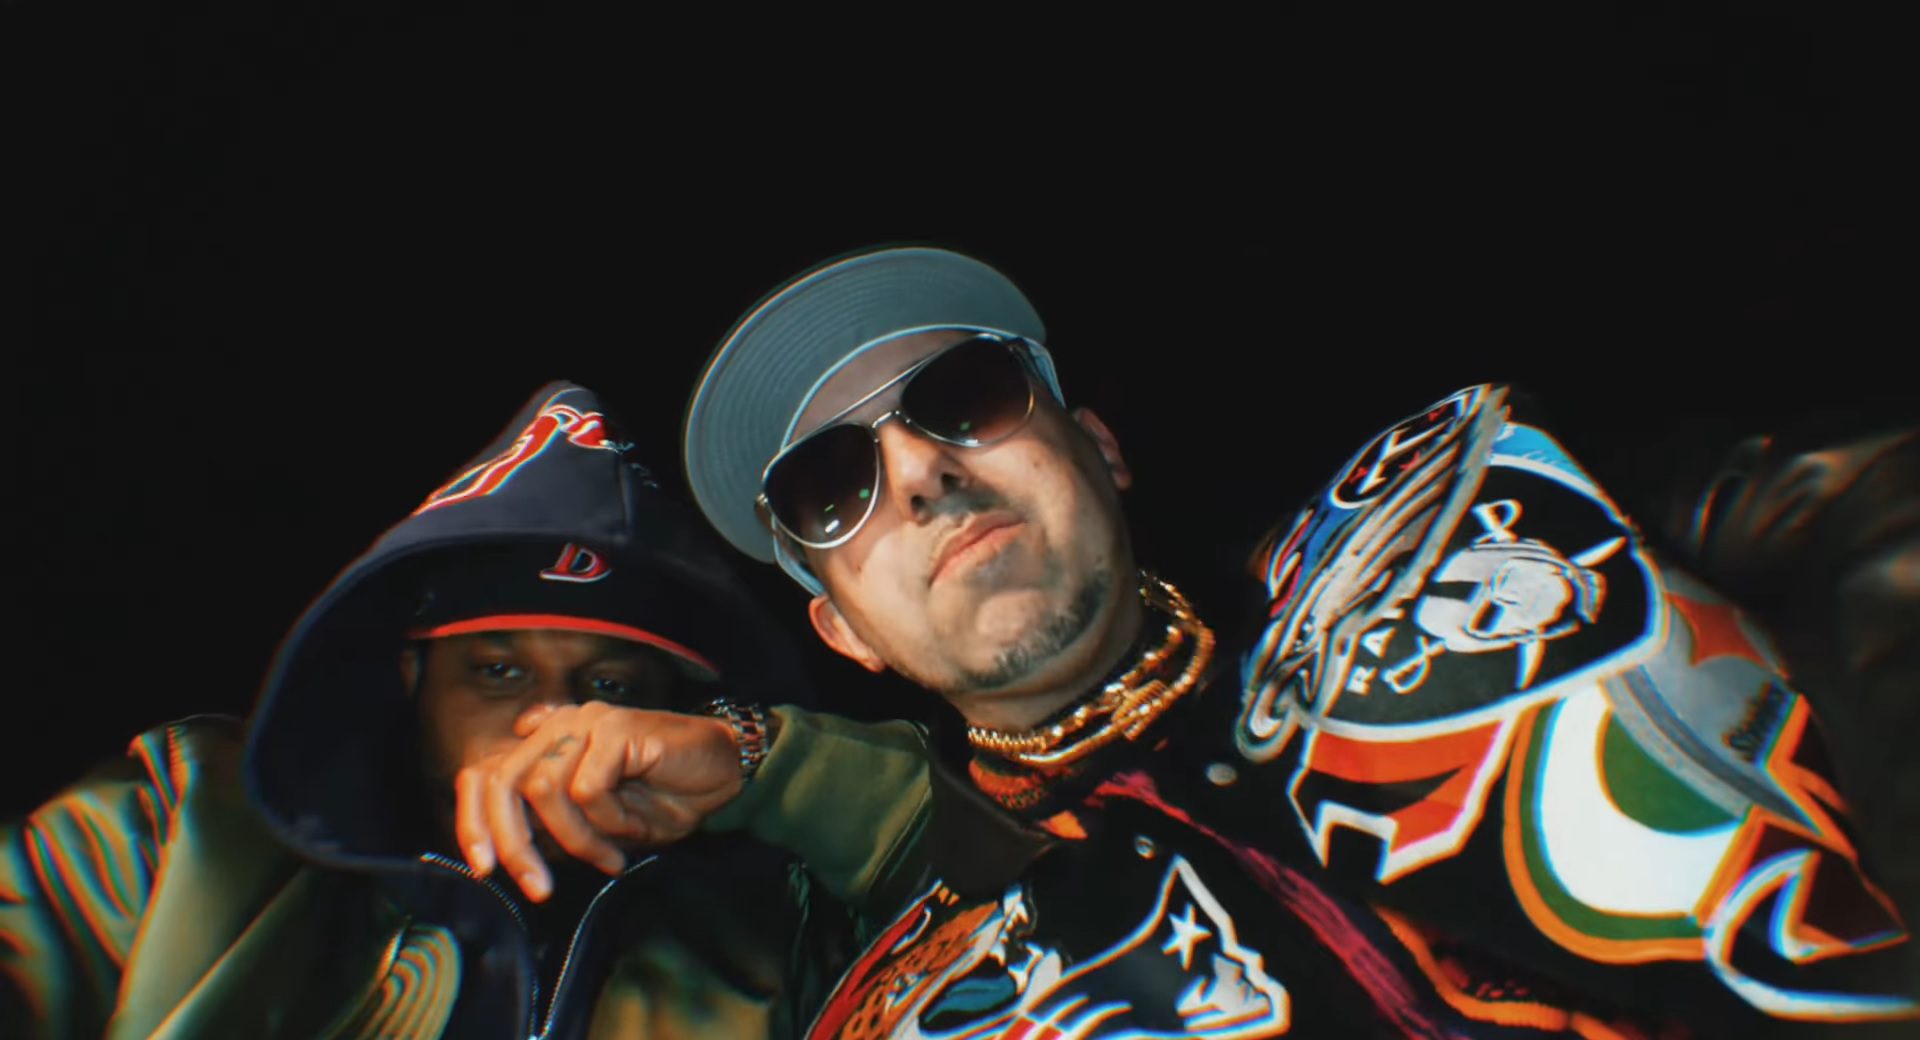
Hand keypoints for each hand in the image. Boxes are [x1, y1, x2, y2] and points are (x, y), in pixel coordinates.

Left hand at [453, 702, 744, 901]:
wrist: (724, 772)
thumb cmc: (663, 797)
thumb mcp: (598, 824)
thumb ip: (553, 826)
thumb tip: (509, 852)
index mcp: (545, 746)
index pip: (483, 776)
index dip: (471, 822)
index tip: (483, 870)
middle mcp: (558, 727)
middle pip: (502, 783)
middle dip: (514, 843)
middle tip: (539, 887)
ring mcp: (585, 722)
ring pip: (544, 791)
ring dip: (577, 839)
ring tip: (610, 856)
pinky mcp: (613, 728)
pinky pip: (586, 790)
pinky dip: (609, 820)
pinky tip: (633, 825)